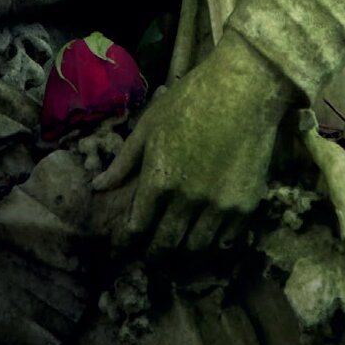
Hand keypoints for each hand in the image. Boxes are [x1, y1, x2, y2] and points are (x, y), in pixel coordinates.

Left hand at [93, 30, 293, 256]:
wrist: (243, 90)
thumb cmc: (190, 100)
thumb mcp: (149, 125)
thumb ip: (124, 161)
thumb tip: (98, 187)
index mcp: (159, 179)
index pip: (137, 227)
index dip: (127, 241)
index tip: (123, 247)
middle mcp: (186, 200)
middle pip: (165, 245)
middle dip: (153, 254)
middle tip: (149, 254)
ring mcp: (218, 207)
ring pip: (195, 248)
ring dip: (183, 251)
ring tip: (178, 248)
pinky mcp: (245, 206)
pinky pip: (226, 240)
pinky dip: (214, 243)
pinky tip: (208, 236)